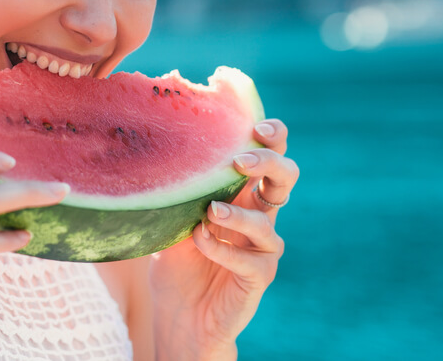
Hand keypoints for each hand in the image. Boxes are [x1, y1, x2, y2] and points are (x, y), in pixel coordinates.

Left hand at [148, 118, 296, 359]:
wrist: (179, 315)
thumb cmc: (176, 261)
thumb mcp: (171, 219)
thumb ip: (177, 190)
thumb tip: (157, 151)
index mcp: (243, 193)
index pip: (269, 155)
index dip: (273, 136)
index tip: (256, 126)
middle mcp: (260, 215)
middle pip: (285, 178)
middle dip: (269, 163)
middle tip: (239, 160)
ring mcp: (263, 248)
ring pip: (267, 223)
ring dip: (239, 215)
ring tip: (211, 211)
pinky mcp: (258, 277)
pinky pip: (251, 261)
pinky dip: (224, 249)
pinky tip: (200, 241)